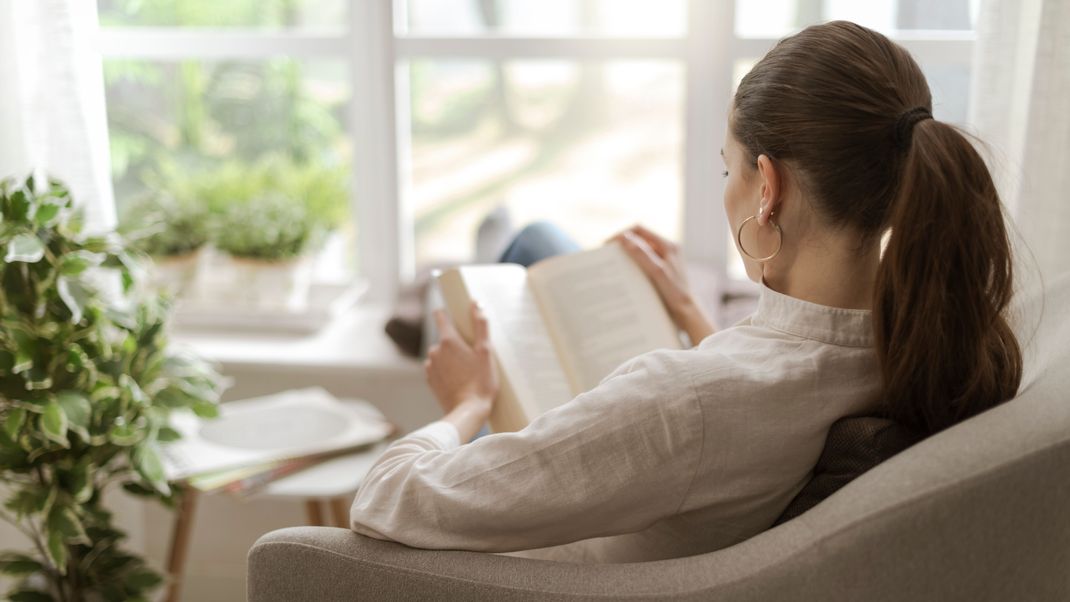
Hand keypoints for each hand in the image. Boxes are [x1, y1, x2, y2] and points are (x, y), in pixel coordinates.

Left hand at [425, 302, 499, 419]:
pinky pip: (438, 368)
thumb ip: (480, 325)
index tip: (457, 317)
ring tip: (468, 371)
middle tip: (473, 356)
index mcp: (448, 340)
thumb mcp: (485, 351)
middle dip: (456, 343)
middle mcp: (434, 350)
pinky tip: (459, 380)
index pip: (441, 316)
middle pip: (445, 338)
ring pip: (441, 354)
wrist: (468, 411)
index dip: (448, 314)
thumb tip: (476, 303)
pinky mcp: (430, 380)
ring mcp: (430, 366)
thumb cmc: (480, 381)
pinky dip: (447, 371)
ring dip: (451, 358)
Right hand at [610, 224, 716, 343]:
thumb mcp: (657, 272)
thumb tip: (625, 239)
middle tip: (607, 252)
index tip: (608, 243)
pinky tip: (623, 271)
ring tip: (612, 261)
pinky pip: (643, 260)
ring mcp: (664, 258)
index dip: (622, 233)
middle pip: (639, 238)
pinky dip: (632, 263)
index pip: (640, 230)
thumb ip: (642, 254)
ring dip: (626, 253)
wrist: (686, 311)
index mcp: (668, 245)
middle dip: (622, 242)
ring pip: (640, 249)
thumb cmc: (675, 293)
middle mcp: (666, 248)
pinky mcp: (660, 268)